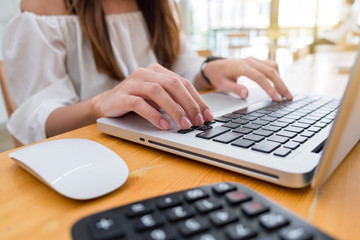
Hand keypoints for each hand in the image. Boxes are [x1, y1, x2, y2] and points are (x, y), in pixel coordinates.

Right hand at [94, 63, 213, 129]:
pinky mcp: (122, 96)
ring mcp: (133, 83)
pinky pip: (140, 104)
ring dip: (174, 110)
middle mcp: (146, 73)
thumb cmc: (136, 100)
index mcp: (158, 71)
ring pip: (158, 92)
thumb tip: (198, 114)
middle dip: (189, 104)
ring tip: (184, 125)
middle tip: (198, 121)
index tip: (207, 116)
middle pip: (173, 84)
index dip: (197, 99)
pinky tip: (164, 125)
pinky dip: (154, 115)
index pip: (183, 83)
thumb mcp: (158, 98)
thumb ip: (174, 100)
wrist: (106, 103)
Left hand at [203, 57, 292, 100]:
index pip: (259, 77)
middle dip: (281, 85)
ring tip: (285, 93)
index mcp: (240, 66)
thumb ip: (235, 89)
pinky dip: (277, 74)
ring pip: (272, 67)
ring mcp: (253, 59)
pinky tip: (279, 84)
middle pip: (270, 71)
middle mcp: (249, 60)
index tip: (277, 98)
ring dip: (280, 80)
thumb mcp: (222, 85)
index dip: (270, 88)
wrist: (214, 66)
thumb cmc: (218, 76)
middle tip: (288, 97)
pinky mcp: (256, 61)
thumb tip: (246, 94)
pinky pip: (270, 65)